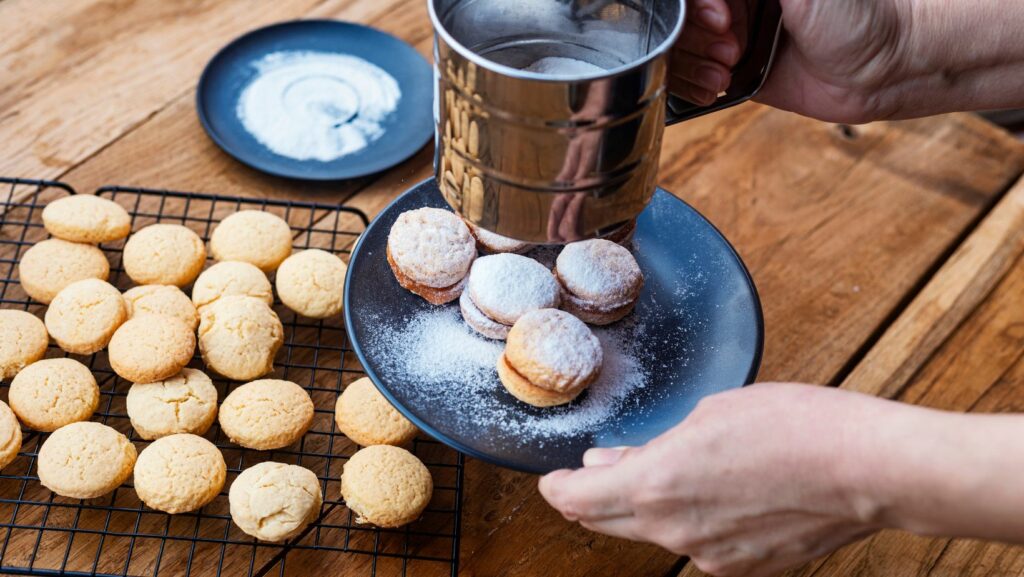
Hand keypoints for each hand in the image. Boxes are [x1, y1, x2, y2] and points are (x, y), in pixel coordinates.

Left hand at [538, 383, 892, 576]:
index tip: (553, 478)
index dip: (556, 488)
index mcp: (655, 486)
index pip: (576, 501)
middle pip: (605, 522)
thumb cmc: (792, 427)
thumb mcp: (707, 416)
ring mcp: (708, 556)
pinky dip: (683, 520)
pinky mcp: (742, 567)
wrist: (864, 468)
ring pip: (651, 532)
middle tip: (591, 474)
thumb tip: (611, 463)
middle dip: (590, 499)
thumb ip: (650, 448)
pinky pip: (694, 543)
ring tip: (655, 472)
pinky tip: (704, 493)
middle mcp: (672, 530)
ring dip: (639, 507)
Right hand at [670, 0, 910, 121]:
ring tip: (728, 68)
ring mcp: (730, 35)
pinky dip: (692, 85)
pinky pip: (690, 76)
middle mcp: (735, 1)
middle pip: (676, 17)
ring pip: (676, 47)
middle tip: (732, 47)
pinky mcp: (733, 70)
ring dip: (693, 63)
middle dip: (694, 36)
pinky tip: (718, 86)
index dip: (694, 7)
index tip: (722, 18)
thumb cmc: (860, 15)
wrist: (885, 70)